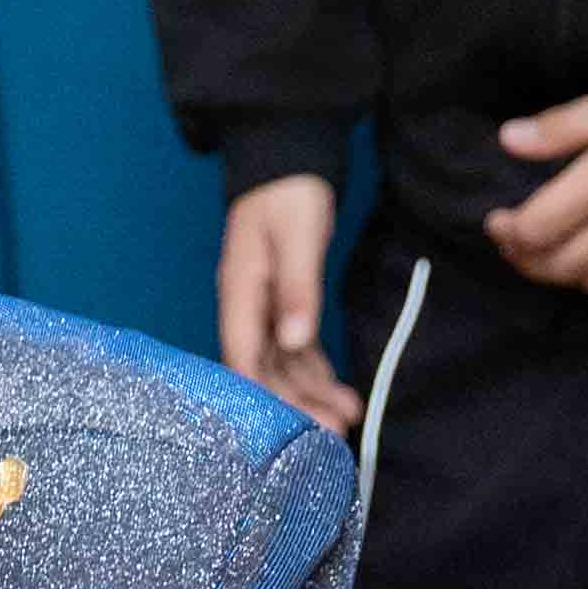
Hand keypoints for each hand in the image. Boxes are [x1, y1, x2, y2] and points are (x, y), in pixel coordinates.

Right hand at [216, 175, 358, 431]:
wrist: (289, 154)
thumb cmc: (289, 190)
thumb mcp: (298, 235)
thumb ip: (297, 289)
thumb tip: (293, 340)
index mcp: (239, 294)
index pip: (243, 359)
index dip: (262, 398)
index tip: (291, 430)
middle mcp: (246, 308)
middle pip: (264, 371)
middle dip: (296, 405)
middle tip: (333, 435)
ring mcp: (264, 309)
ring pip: (284, 365)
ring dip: (312, 394)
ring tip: (348, 420)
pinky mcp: (284, 305)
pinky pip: (297, 350)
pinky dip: (318, 373)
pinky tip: (342, 394)